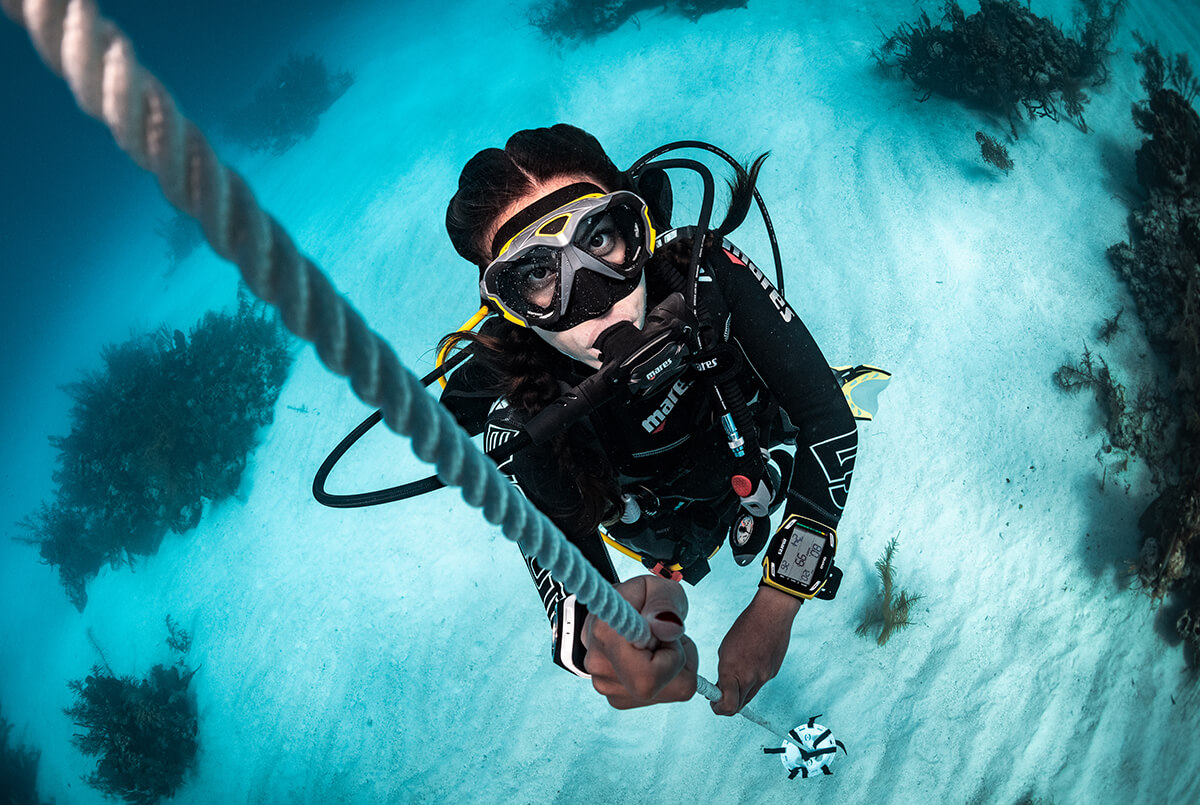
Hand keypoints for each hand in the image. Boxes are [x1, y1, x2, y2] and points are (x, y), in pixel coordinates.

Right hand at [582, 575, 698, 708]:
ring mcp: (607, 687)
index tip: (663, 632)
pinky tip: (649, 658)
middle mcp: (600, 668)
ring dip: (670, 668)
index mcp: (606, 636)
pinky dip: (663, 677)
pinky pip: (660, 695)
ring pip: (666, 692)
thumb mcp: (657, 586)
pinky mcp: (618, 699)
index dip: (672, 652)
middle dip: (676, 660)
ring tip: (653, 645)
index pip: (651, 674)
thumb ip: (664, 604)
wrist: (612, 613)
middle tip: (663, 637)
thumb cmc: (638, 599)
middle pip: (667, 686)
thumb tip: (668, 631)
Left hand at [712, 586, 801, 714]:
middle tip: (720, 695)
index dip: (718, 708)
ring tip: (734, 677)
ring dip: (740, 693)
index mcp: (733, 672)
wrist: (771, 615)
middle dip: (728, 704)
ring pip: (749, 696)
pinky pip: (759, 683)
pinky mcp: (773, 673)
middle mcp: (750, 679)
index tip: (714, 703)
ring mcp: (764, 677)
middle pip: (738, 706)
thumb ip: (724, 673)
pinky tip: (750, 664)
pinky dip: (752, 680)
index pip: (727, 706)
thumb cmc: (745, 627)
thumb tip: (721, 689)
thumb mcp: (725, 650)